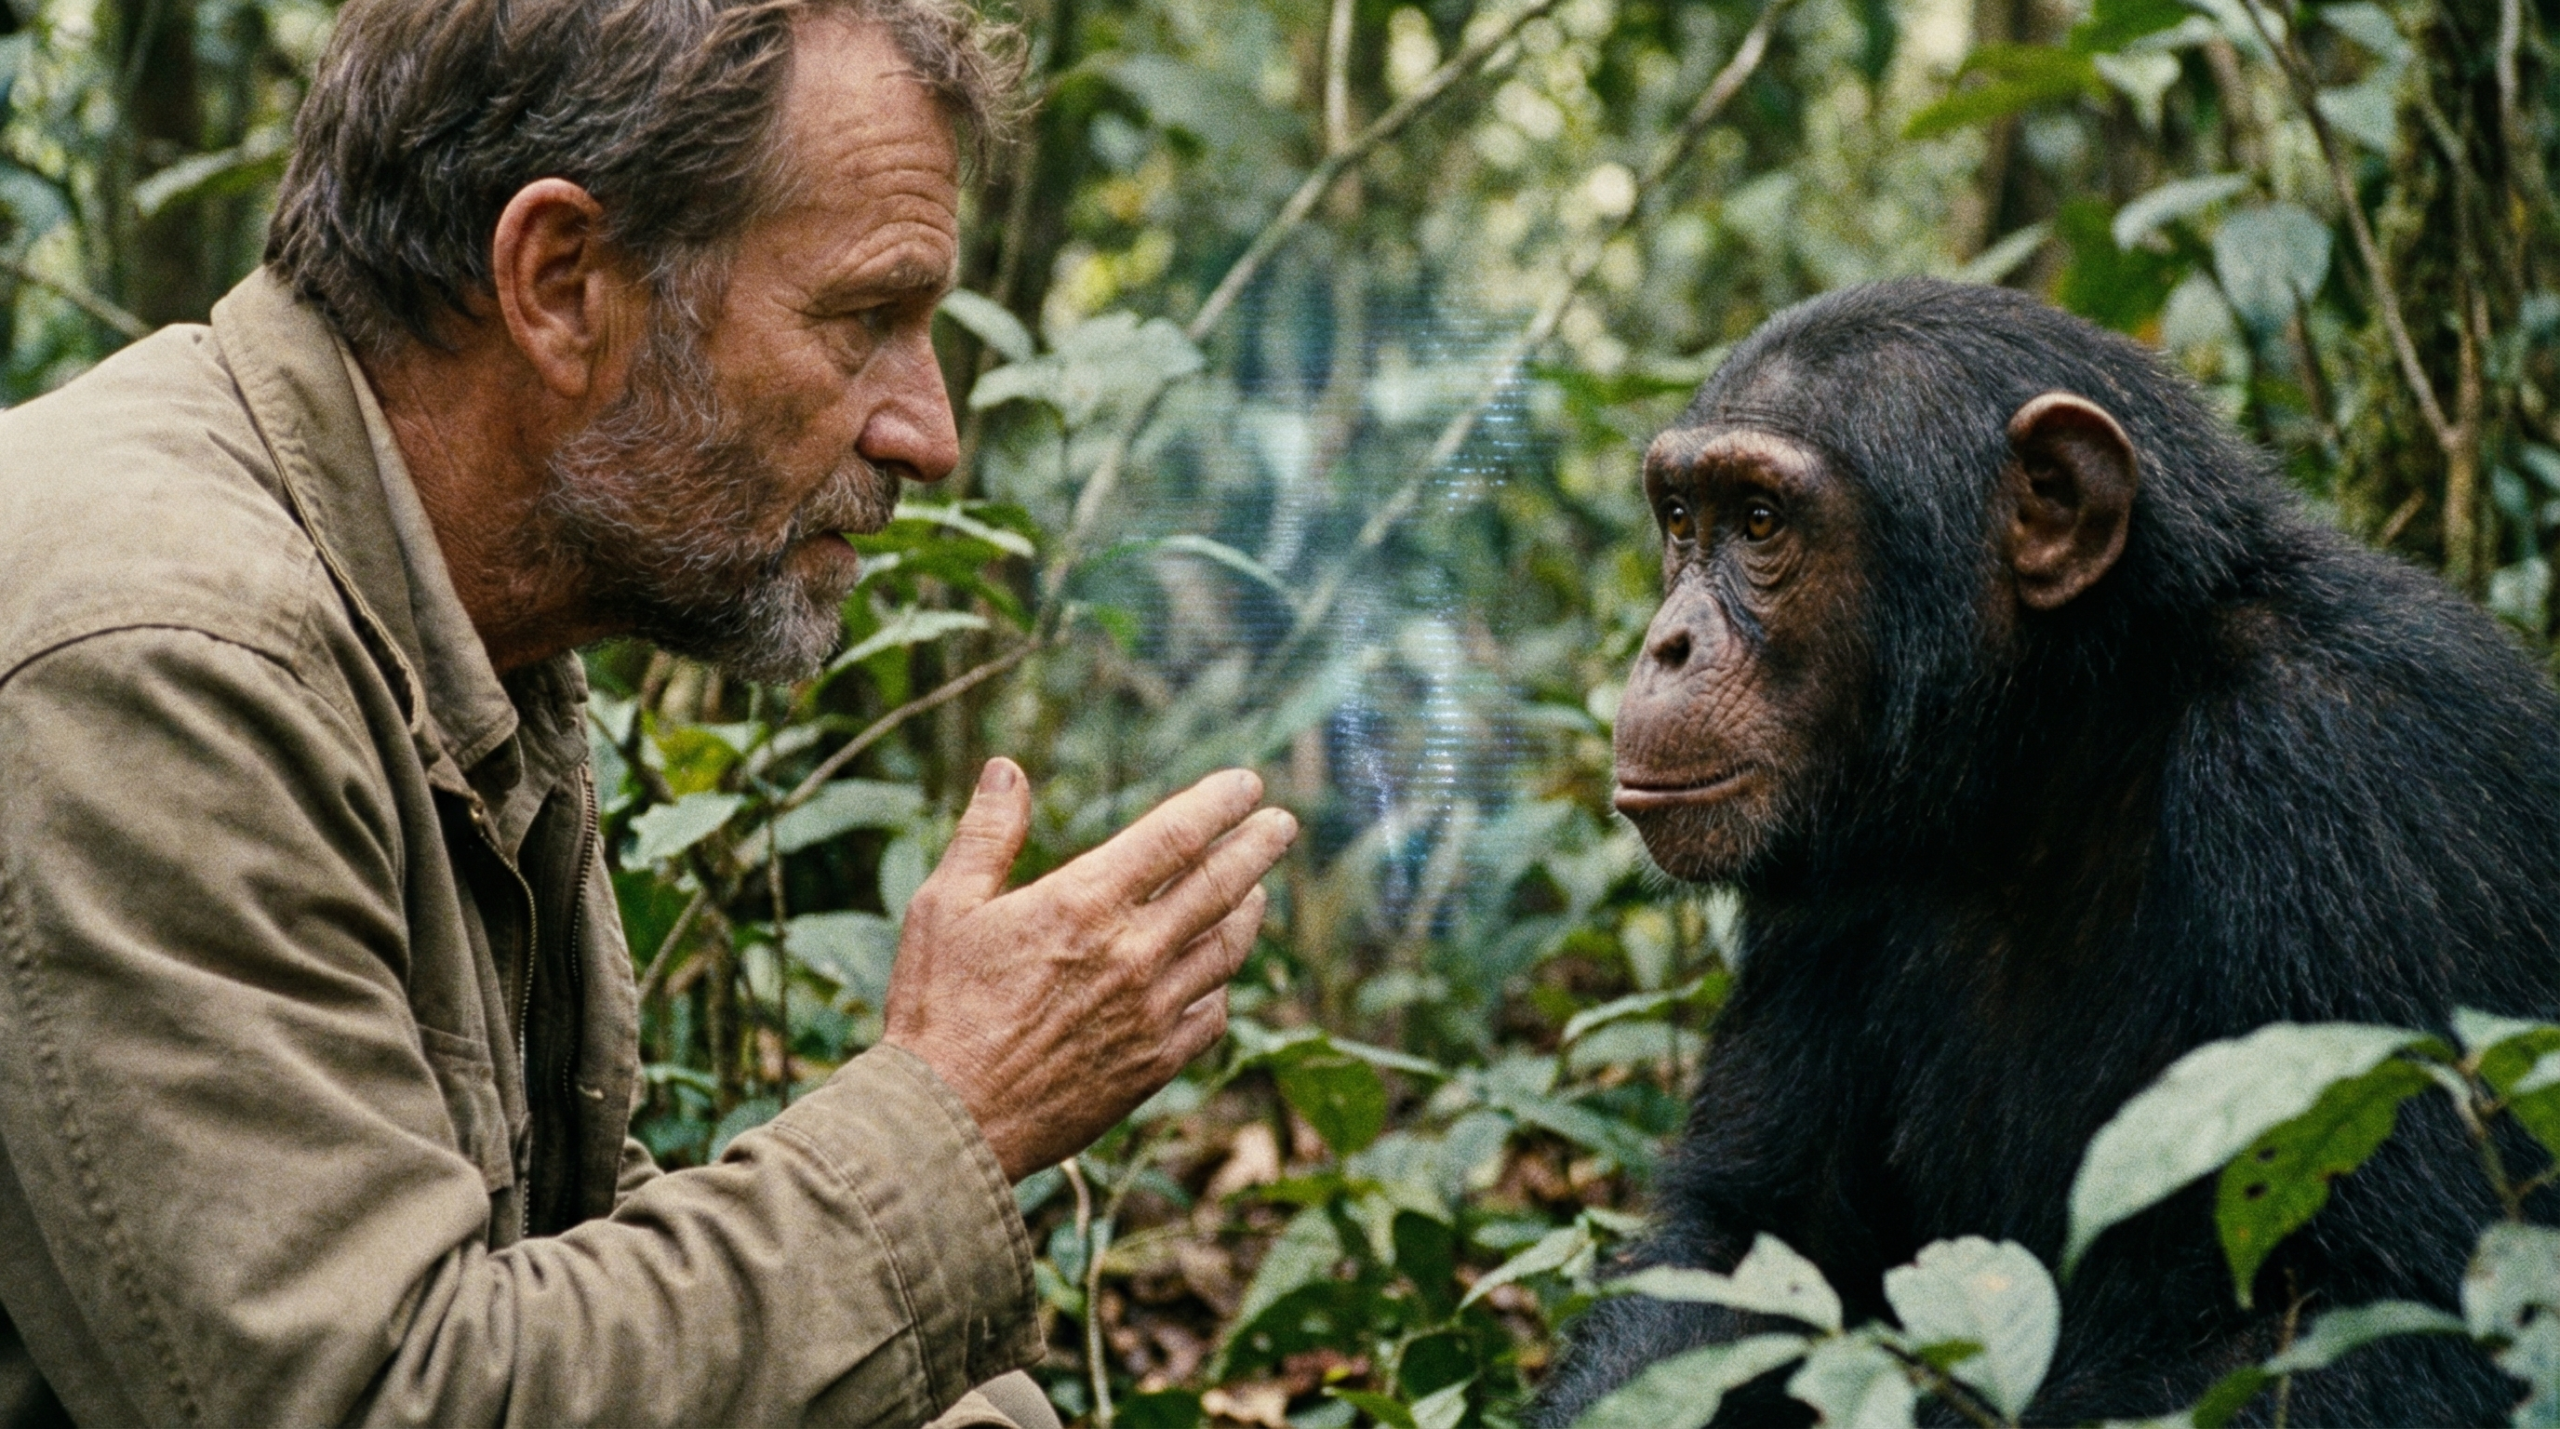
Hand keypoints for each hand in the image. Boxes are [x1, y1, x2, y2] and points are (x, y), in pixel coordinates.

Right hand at [882, 759, 1296, 1181]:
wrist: (946, 1124)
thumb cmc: (935, 1009)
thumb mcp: (943, 906)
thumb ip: (987, 834)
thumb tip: (1008, 770)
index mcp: (1085, 904)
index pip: (1176, 836)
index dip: (1219, 804)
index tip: (1247, 785)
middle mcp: (1133, 954)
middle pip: (1220, 885)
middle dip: (1257, 848)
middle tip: (1283, 824)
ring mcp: (1151, 1013)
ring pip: (1225, 950)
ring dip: (1247, 913)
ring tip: (1257, 891)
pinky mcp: (1153, 1065)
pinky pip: (1210, 1015)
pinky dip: (1221, 984)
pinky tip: (1219, 973)